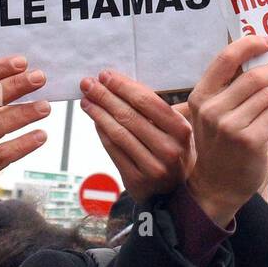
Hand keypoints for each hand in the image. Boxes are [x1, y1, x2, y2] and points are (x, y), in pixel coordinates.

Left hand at [80, 70, 193, 203]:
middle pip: (129, 115)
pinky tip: (94, 119)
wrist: (174, 191)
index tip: (105, 75)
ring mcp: (153, 166)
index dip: (123, 86)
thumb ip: (156, 108)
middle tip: (88, 83)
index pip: (147, 101)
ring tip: (85, 100)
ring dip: (98, 113)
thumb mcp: (176, 129)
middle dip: (105, 96)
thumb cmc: (172, 149)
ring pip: (119, 132)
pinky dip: (101, 131)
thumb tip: (119, 82)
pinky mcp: (137, 179)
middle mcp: (170, 148)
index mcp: (181, 129)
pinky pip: (113, 150)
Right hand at [186, 36, 267, 226]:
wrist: (217, 186)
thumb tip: (266, 58)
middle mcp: (212, 109)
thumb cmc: (220, 145)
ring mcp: (230, 126)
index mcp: (201, 96)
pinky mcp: (249, 140)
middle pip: (254, 76)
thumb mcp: (214, 114)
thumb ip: (231, 88)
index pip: (225, 59)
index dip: (249, 45)